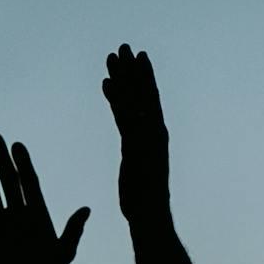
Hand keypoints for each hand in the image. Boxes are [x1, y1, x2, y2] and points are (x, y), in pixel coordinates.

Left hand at [101, 43, 169, 213]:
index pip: (149, 99)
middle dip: (133, 69)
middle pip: (143, 93)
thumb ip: (137, 149)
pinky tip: (105, 83)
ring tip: (113, 55)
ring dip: (123, 76)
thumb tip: (132, 139)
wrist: (150, 217)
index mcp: (157, 134)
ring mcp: (146, 138)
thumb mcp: (140, 167)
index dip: (143, 77)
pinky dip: (115, 99)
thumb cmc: (145, 198)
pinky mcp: (135, 148)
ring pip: (133, 100)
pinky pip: (123, 118)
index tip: (136, 58)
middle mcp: (154, 131)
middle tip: (124, 46)